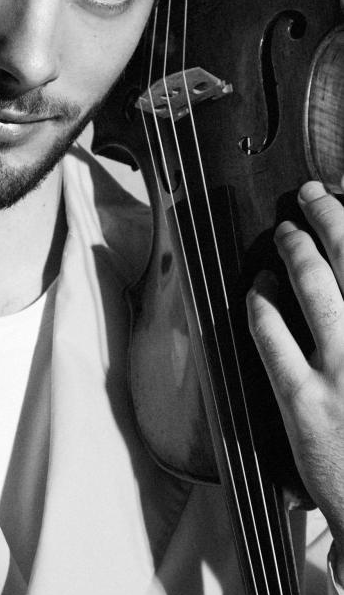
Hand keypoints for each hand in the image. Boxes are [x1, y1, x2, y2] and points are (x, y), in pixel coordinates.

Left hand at [246, 181, 343, 557]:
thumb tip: (342, 288)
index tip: (340, 201)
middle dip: (328, 216)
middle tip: (312, 195)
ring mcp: (341, 370)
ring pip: (312, 286)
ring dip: (295, 248)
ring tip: (285, 231)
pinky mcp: (302, 399)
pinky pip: (271, 336)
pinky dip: (262, 303)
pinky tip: (259, 285)